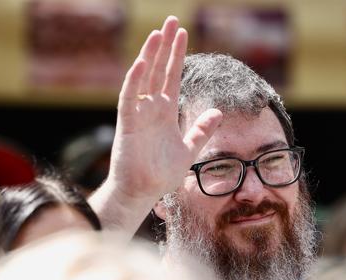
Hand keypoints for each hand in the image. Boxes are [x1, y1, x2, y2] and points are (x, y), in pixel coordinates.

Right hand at [90, 16, 221, 230]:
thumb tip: (218, 112)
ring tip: (158, 33)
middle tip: (171, 21)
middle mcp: (151, 109)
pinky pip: (130, 98)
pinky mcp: (128, 124)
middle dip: (165, 46)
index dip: (177, 55)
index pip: (172, 76)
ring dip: (150, 55)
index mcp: (165, 113)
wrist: (143, 193)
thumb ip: (201, 130)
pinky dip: (135, 80)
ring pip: (144, 78)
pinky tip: (143, 62)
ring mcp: (138, 114)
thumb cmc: (161, 174)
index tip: (183, 33)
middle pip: (159, 70)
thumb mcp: (189, 149)